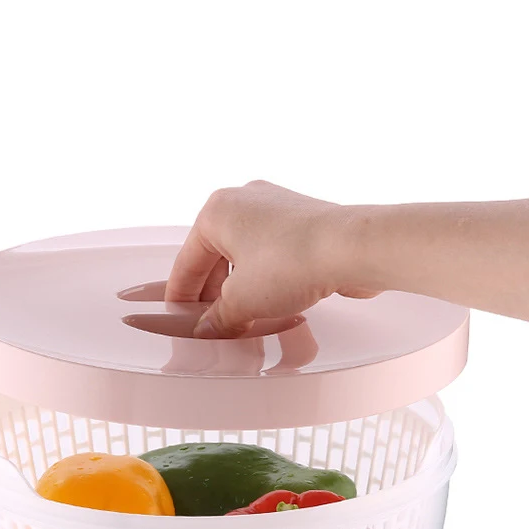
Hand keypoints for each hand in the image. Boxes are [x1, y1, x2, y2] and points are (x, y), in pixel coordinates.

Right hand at [165, 180, 378, 337]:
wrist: (350, 249)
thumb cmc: (293, 260)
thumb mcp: (242, 301)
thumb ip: (218, 318)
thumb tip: (210, 327)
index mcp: (217, 211)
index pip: (188, 260)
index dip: (181, 293)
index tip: (178, 313)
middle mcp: (245, 201)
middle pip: (216, 255)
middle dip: (213, 291)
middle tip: (211, 320)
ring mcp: (276, 207)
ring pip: (245, 252)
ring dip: (239, 285)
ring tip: (241, 315)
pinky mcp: (302, 220)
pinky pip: (272, 251)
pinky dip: (265, 276)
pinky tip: (270, 300)